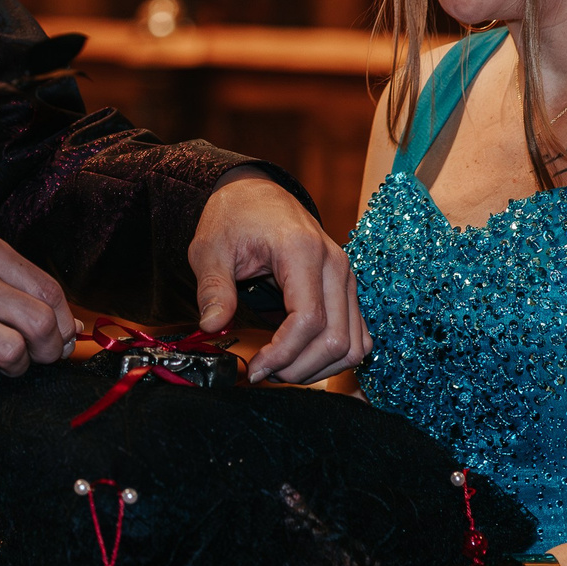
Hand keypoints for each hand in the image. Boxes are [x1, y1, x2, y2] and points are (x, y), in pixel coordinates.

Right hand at [0, 227, 77, 395]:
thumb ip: (17, 285)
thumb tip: (71, 325)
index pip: (46, 290)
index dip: (63, 321)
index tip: (63, 337)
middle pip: (38, 322)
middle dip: (51, 349)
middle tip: (42, 357)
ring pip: (14, 351)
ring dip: (18, 367)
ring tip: (5, 365)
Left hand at [189, 171, 368, 383]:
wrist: (256, 192)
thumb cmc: (234, 216)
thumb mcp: (210, 249)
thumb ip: (213, 288)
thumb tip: (211, 326)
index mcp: (302, 251)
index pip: (308, 320)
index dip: (283, 355)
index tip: (254, 369)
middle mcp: (334, 264)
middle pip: (336, 339)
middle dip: (299, 368)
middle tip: (264, 373)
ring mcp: (345, 277)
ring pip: (353, 344)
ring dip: (319, 368)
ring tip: (280, 369)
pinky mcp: (346, 288)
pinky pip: (356, 335)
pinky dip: (332, 356)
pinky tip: (300, 359)